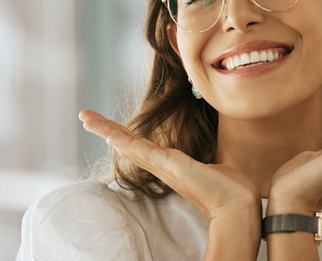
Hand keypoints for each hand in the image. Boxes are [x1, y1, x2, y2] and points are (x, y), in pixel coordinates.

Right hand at [79, 110, 260, 220]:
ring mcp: (163, 166)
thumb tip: (212, 160)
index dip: (123, 135)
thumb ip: (206, 161)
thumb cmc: (229, 188)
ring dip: (106, 129)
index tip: (108, 127)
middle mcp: (162, 166)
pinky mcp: (169, 166)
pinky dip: (123, 140)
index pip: (140, 146)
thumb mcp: (213, 166)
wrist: (236, 203)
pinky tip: (109, 133)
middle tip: (84, 117)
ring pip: (128, 144)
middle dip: (105, 129)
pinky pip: (141, 150)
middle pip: (127, 144)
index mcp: (170, 165)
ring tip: (86, 118)